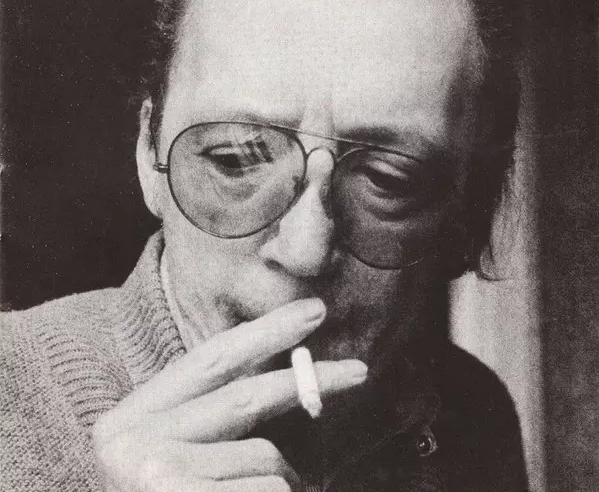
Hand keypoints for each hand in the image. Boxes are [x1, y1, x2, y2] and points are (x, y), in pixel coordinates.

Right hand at [92, 298, 367, 491]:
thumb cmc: (142, 487)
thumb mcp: (162, 450)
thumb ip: (209, 419)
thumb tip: (280, 391)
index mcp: (138, 415)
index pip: (211, 360)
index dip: (267, 333)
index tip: (313, 312)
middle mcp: (142, 441)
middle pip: (247, 397)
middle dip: (309, 381)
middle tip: (359, 370)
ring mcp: (161, 478)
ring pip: (265, 461)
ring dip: (281, 480)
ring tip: (253, 491)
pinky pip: (268, 489)